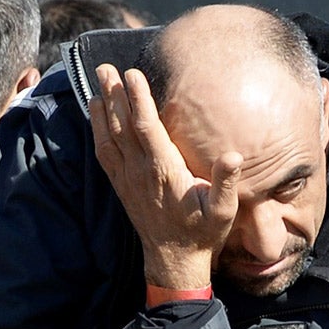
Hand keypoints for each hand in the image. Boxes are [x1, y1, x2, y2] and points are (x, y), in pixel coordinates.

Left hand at [89, 63, 240, 291]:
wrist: (174, 261)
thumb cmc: (202, 233)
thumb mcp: (223, 211)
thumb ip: (226, 182)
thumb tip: (232, 156)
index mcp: (165, 172)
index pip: (147, 129)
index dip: (138, 100)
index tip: (133, 75)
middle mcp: (141, 173)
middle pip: (123, 127)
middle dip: (115, 95)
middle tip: (106, 67)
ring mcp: (128, 180)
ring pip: (110, 137)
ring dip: (104, 108)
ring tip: (98, 81)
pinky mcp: (122, 187)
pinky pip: (104, 154)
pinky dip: (98, 131)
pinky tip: (96, 113)